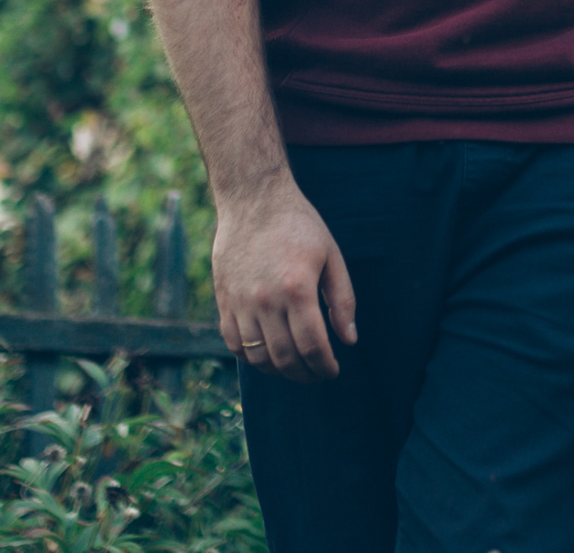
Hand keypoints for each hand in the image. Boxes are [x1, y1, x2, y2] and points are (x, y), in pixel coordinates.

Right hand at [211, 180, 357, 382]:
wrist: (254, 200)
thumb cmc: (299, 226)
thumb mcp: (331, 256)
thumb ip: (342, 299)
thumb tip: (349, 340)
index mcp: (297, 289)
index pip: (312, 346)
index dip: (325, 366)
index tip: (332, 370)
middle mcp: (265, 300)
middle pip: (285, 357)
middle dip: (304, 374)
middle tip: (316, 374)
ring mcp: (240, 302)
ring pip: (257, 357)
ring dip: (278, 371)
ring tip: (294, 367)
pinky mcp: (224, 301)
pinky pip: (234, 344)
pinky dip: (251, 358)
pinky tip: (268, 354)